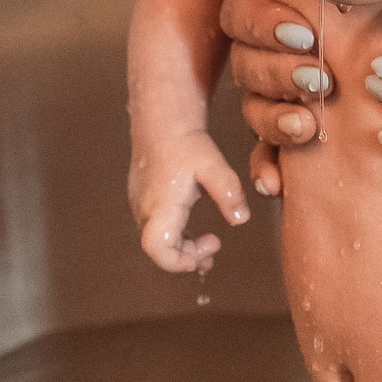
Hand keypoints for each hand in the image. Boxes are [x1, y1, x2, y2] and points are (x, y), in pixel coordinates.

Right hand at [128, 129, 250, 272]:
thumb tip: (241, 220)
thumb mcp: (213, 165)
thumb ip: (229, 192)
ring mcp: (141, 205)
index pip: (158, 249)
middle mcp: (145, 209)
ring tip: (211, 246)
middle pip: (160, 250)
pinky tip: (195, 234)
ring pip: (158, 240)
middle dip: (187, 256)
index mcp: (160, 205)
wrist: (163, 119)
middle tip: (215, 247)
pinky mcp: (143, 200)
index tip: (207, 252)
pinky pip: (157, 228)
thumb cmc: (185, 141)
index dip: (179, 262)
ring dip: (182, 248)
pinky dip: (176, 237)